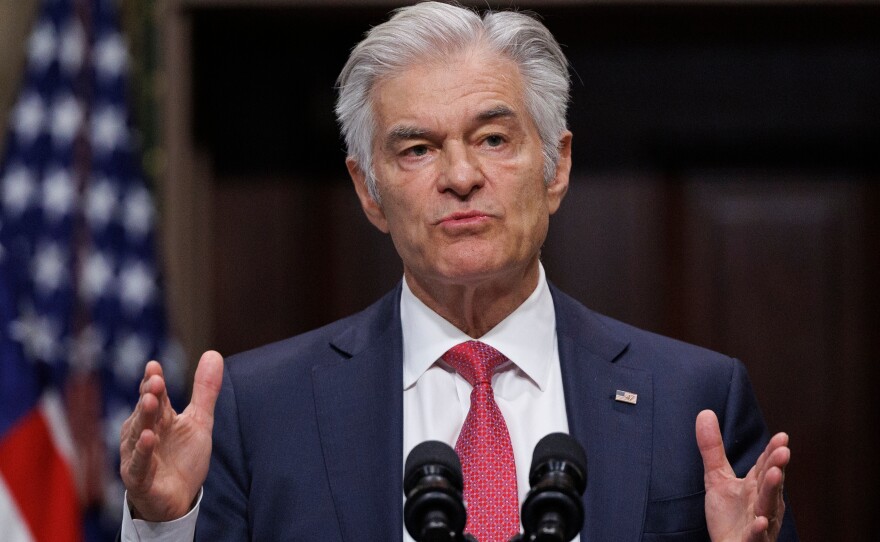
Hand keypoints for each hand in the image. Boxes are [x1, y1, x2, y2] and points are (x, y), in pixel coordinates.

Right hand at [119, 350, 223, 521]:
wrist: (179, 499)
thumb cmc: (183, 458)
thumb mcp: (199, 421)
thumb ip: (205, 391)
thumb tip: (214, 353)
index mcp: (159, 418)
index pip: (155, 396)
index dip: (153, 381)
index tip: (154, 366)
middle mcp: (143, 432)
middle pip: (146, 411)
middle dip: (149, 395)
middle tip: (155, 380)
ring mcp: (138, 455)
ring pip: (138, 434)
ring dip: (144, 418)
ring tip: (150, 402)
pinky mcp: (139, 478)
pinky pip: (139, 464)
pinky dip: (142, 452)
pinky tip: (147, 438)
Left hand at [696, 409, 789, 541]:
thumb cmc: (729, 516)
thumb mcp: (717, 478)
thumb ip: (712, 448)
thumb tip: (705, 412)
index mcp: (757, 486)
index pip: (766, 465)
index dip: (772, 451)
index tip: (782, 436)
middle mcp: (764, 503)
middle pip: (770, 482)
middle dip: (777, 466)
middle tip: (783, 450)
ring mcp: (761, 523)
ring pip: (769, 506)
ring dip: (773, 490)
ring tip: (776, 474)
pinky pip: (757, 536)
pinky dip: (759, 529)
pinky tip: (760, 521)